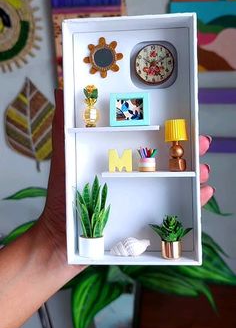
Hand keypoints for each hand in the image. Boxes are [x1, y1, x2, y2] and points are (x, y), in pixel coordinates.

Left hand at [38, 90, 212, 264]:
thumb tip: (60, 89)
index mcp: (121, 158)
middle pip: (169, 158)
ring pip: (177, 181)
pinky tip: (203, 195)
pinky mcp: (147, 216)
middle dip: (189, 149)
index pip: (150, 140)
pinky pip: (175, 208)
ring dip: (196, 173)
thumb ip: (63, 125)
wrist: (63, 238)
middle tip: (201, 144)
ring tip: (205, 170)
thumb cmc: (63, 197)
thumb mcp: (63, 157)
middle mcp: (135, 174)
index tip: (185, 122)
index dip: (169, 130)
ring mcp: (142, 195)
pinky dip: (194, 201)